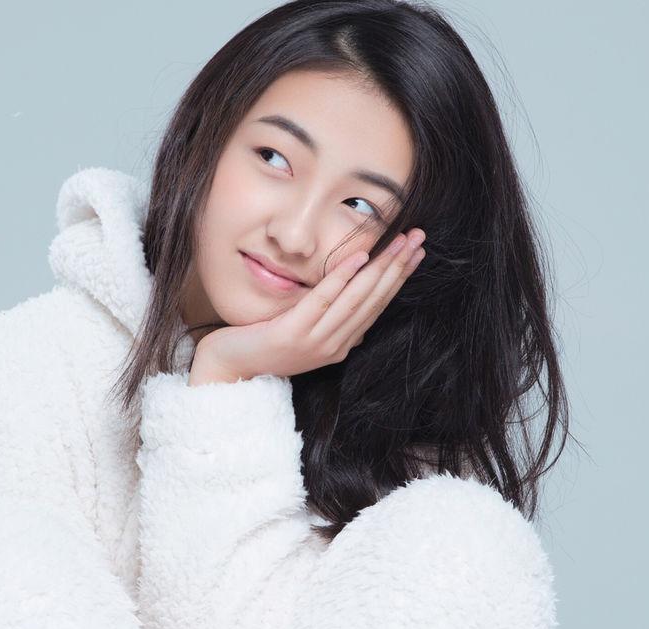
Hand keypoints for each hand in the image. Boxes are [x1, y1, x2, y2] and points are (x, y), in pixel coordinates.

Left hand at [189, 228, 427, 384]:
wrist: (229, 371)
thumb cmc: (263, 346)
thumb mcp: (305, 333)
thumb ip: (331, 320)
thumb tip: (356, 303)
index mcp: (340, 345)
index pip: (377, 306)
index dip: (399, 277)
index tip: (417, 252)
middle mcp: (334, 345)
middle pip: (374, 300)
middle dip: (398, 267)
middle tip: (419, 238)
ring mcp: (314, 341)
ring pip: (356, 299)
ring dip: (381, 268)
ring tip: (398, 242)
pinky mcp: (293, 334)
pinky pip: (322, 301)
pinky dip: (342, 278)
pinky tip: (358, 257)